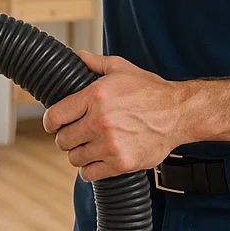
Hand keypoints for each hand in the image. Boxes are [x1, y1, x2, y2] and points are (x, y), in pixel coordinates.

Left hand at [43, 51, 190, 181]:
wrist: (178, 113)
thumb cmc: (150, 90)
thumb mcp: (121, 68)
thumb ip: (95, 63)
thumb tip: (76, 56)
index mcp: (95, 96)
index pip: (55, 116)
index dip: (51, 121)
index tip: (54, 124)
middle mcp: (99, 121)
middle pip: (62, 140)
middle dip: (67, 137)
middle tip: (76, 133)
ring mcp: (110, 144)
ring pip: (74, 158)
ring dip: (79, 153)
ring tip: (90, 145)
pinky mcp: (121, 163)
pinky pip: (89, 174)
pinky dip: (91, 169)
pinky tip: (98, 158)